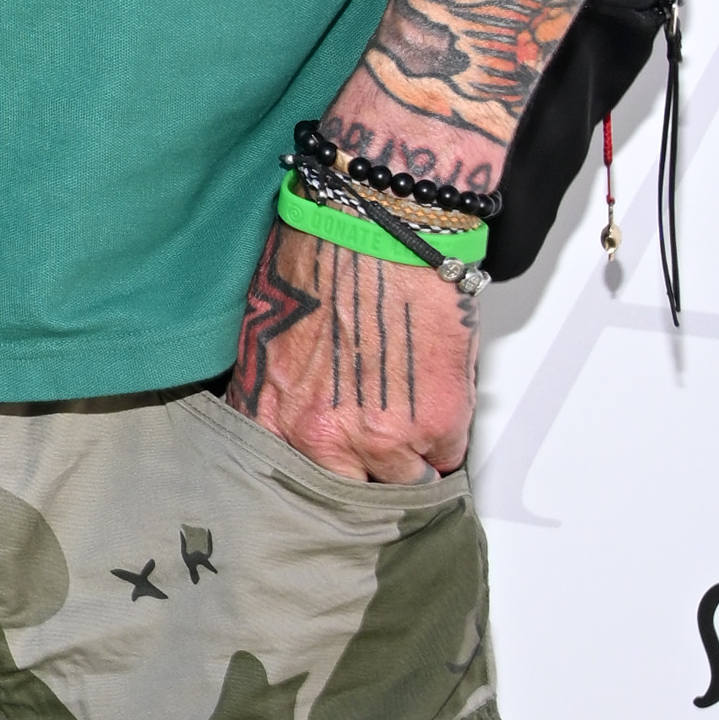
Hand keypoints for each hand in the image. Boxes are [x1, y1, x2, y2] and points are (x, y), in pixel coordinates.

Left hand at [225, 203, 470, 484]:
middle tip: (378, 445)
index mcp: (269, 414)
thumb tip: (297, 407)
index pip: (287, 485)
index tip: (330, 474)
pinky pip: (449, 452)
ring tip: (412, 409)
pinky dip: (449, 430)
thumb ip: (281, 389)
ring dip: (412, 456)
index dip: (317, 477)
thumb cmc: (322, 255)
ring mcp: (379, 437)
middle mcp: (318, 437)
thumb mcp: (269, 334)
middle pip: (347, 495)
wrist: (381, 223)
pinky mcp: (436, 423)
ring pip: (404, 482)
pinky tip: (437, 388)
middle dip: (365, 475)